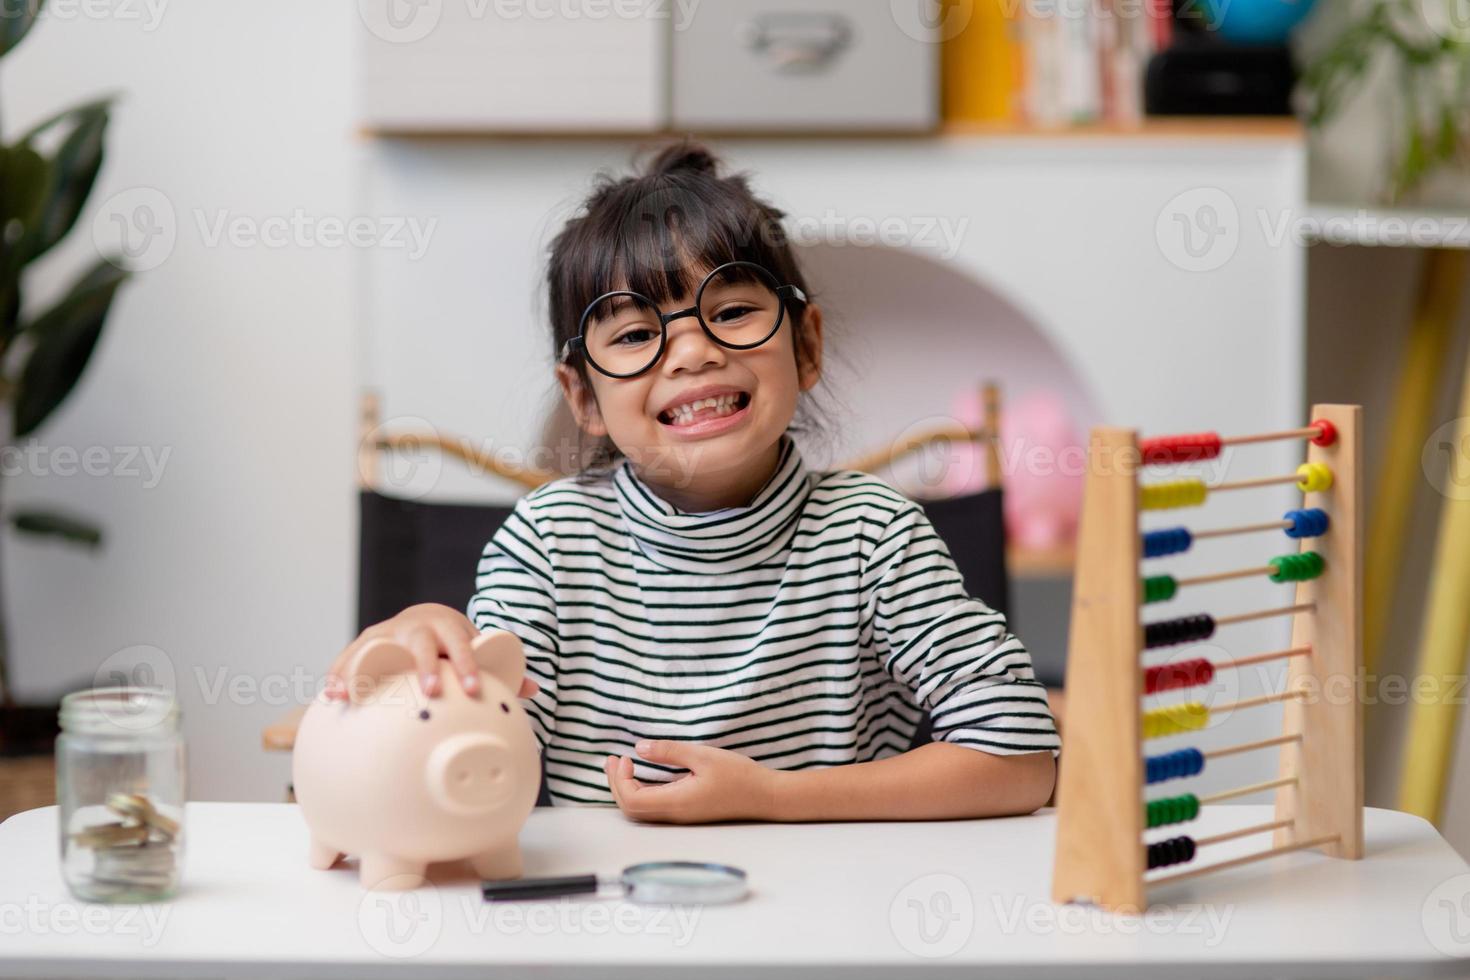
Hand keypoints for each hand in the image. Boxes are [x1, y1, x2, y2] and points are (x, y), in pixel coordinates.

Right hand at [323, 603, 539, 700]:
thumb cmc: (453, 644)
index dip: (467, 665)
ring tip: (354, 695)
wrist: (425, 620)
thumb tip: (533, 688)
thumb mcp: (474, 650)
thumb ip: (501, 670)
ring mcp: (386, 633)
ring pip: (376, 647)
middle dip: (425, 666)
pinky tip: (332, 696)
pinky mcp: (364, 644)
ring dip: (367, 670)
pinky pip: (348, 657)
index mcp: (446, 625)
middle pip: (420, 642)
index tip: (474, 689)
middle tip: (430, 693)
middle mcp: (414, 626)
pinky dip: (339, 674)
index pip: (460, 643)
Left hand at [603, 740, 776, 823]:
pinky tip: (643, 775)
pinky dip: (641, 791)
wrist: (766, 796)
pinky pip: (654, 807)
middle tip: (613, 759)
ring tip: (623, 766)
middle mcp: (675, 815)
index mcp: (677, 802)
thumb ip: (670, 751)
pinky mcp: (687, 812)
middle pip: (631, 809)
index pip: (632, 801)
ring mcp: (681, 816)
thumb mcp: (703, 756)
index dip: (619, 780)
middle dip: (616, 784)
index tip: (624, 756)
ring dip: (627, 788)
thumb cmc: (739, 775)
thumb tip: (639, 747)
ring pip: (641, 810)